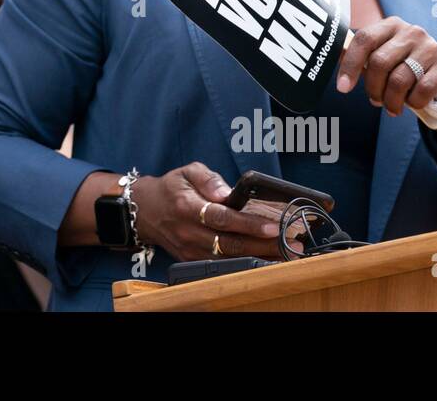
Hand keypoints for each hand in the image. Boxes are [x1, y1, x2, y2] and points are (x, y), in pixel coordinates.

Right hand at [128, 163, 288, 261]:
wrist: (145, 211)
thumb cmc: (172, 188)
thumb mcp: (187, 171)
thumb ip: (208, 178)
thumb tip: (227, 192)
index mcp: (187, 206)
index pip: (221, 218)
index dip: (248, 223)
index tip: (272, 226)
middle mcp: (188, 231)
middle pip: (230, 243)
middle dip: (264, 245)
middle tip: (291, 242)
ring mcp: (190, 250)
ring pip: (229, 257)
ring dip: (260, 256)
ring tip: (287, 252)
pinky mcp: (192, 260)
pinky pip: (223, 264)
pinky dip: (246, 263)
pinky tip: (267, 259)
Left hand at [337, 16, 436, 118]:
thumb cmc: (407, 71)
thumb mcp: (385, 60)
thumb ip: (363, 57)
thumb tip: (336, 54)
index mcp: (392, 25)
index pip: (364, 39)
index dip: (350, 65)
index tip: (342, 88)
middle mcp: (413, 31)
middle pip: (379, 62)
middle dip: (373, 88)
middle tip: (375, 100)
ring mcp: (432, 47)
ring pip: (399, 80)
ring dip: (391, 101)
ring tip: (392, 107)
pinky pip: (421, 90)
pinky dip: (413, 103)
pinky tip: (414, 104)